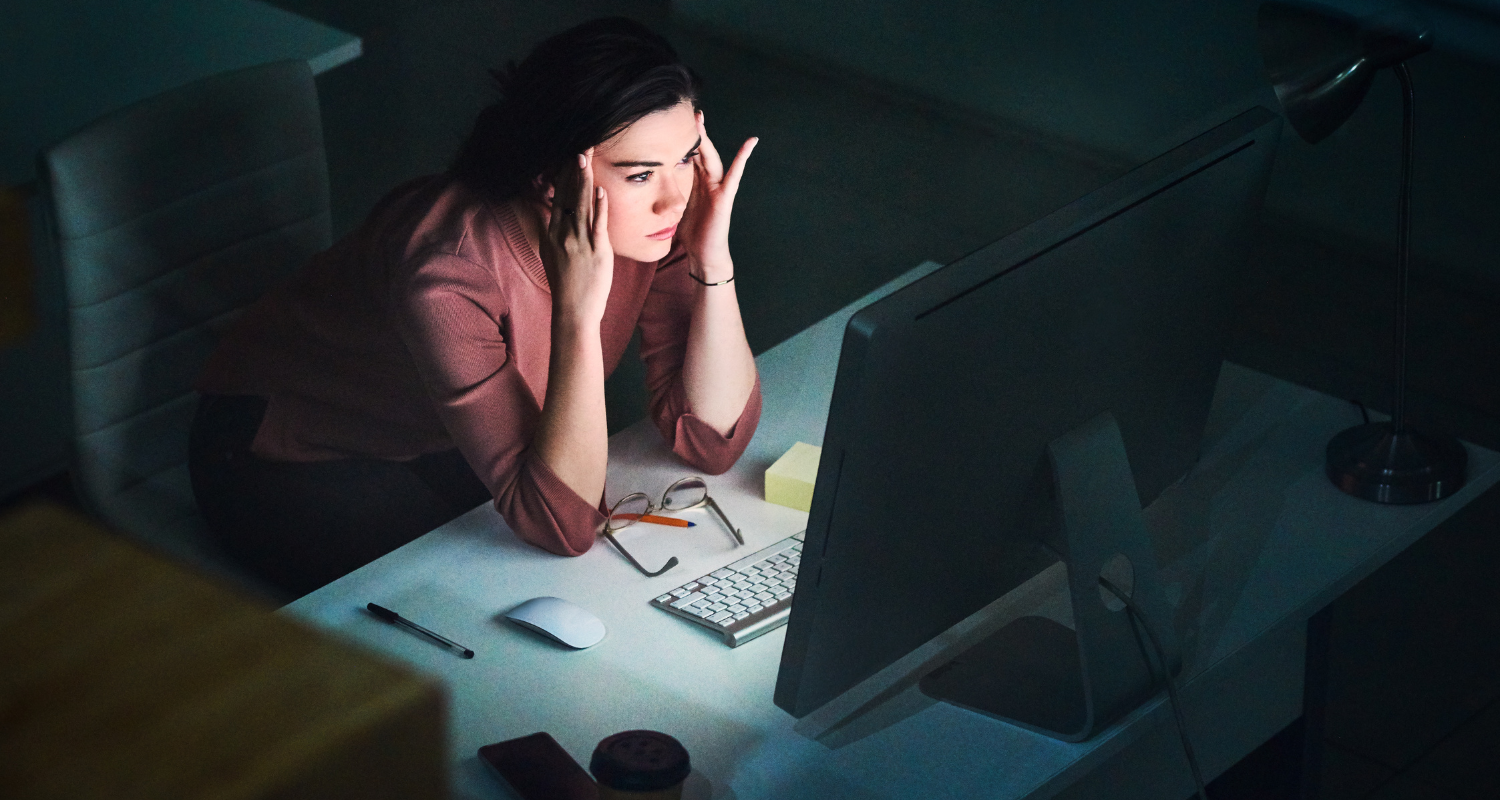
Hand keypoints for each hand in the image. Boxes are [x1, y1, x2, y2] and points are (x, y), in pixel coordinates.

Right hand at [539, 149, 611, 323]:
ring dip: (584, 180)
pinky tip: (600, 191)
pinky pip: (597, 225)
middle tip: (579, 146)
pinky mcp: (596, 252)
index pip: (558, 199)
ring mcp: (580, 243)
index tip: (567, 157)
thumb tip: (555, 218)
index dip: (563, 177)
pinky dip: (598, 207)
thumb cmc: (567, 287)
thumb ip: (555, 235)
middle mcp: (563, 236)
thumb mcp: (553, 257)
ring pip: (581, 205)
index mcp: (553, 235)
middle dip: (573, 170)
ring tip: (585, 158)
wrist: (573, 312)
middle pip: (568, 196)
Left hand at [678, 112, 756, 279]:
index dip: (680, 141)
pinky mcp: (725, 197)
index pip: (686, 157)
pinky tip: (751, 142)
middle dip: (693, 133)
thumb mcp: (675, 208)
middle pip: (699, 152)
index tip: (670, 123)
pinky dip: (743, 157)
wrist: (704, 254)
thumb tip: (649, 187)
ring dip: (706, 138)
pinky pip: (734, 174)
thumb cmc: (691, 234)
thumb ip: (669, 194)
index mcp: (694, 183)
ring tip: (700, 119)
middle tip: (687, 112)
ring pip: (711, 157)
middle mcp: (706, 182)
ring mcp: (717, 187)